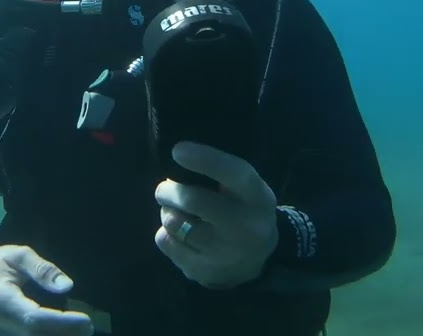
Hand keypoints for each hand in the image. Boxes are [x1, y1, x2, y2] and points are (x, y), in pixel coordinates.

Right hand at [0, 244, 94, 335]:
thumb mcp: (21, 254)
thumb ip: (43, 270)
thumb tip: (67, 286)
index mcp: (0, 299)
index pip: (34, 318)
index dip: (61, 323)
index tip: (85, 320)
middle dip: (63, 334)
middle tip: (87, 327)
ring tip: (80, 331)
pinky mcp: (1, 335)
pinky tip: (63, 331)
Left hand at [153, 141, 279, 289]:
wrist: (256, 263)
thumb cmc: (244, 212)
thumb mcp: (248, 191)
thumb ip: (223, 174)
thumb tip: (180, 155)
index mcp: (258, 198)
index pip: (234, 174)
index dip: (205, 160)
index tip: (178, 150)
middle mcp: (245, 227)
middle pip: (194, 200)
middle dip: (169, 190)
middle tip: (164, 189)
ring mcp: (224, 253)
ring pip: (174, 222)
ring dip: (166, 211)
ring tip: (172, 211)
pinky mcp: (203, 271)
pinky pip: (166, 242)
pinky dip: (165, 233)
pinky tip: (177, 233)